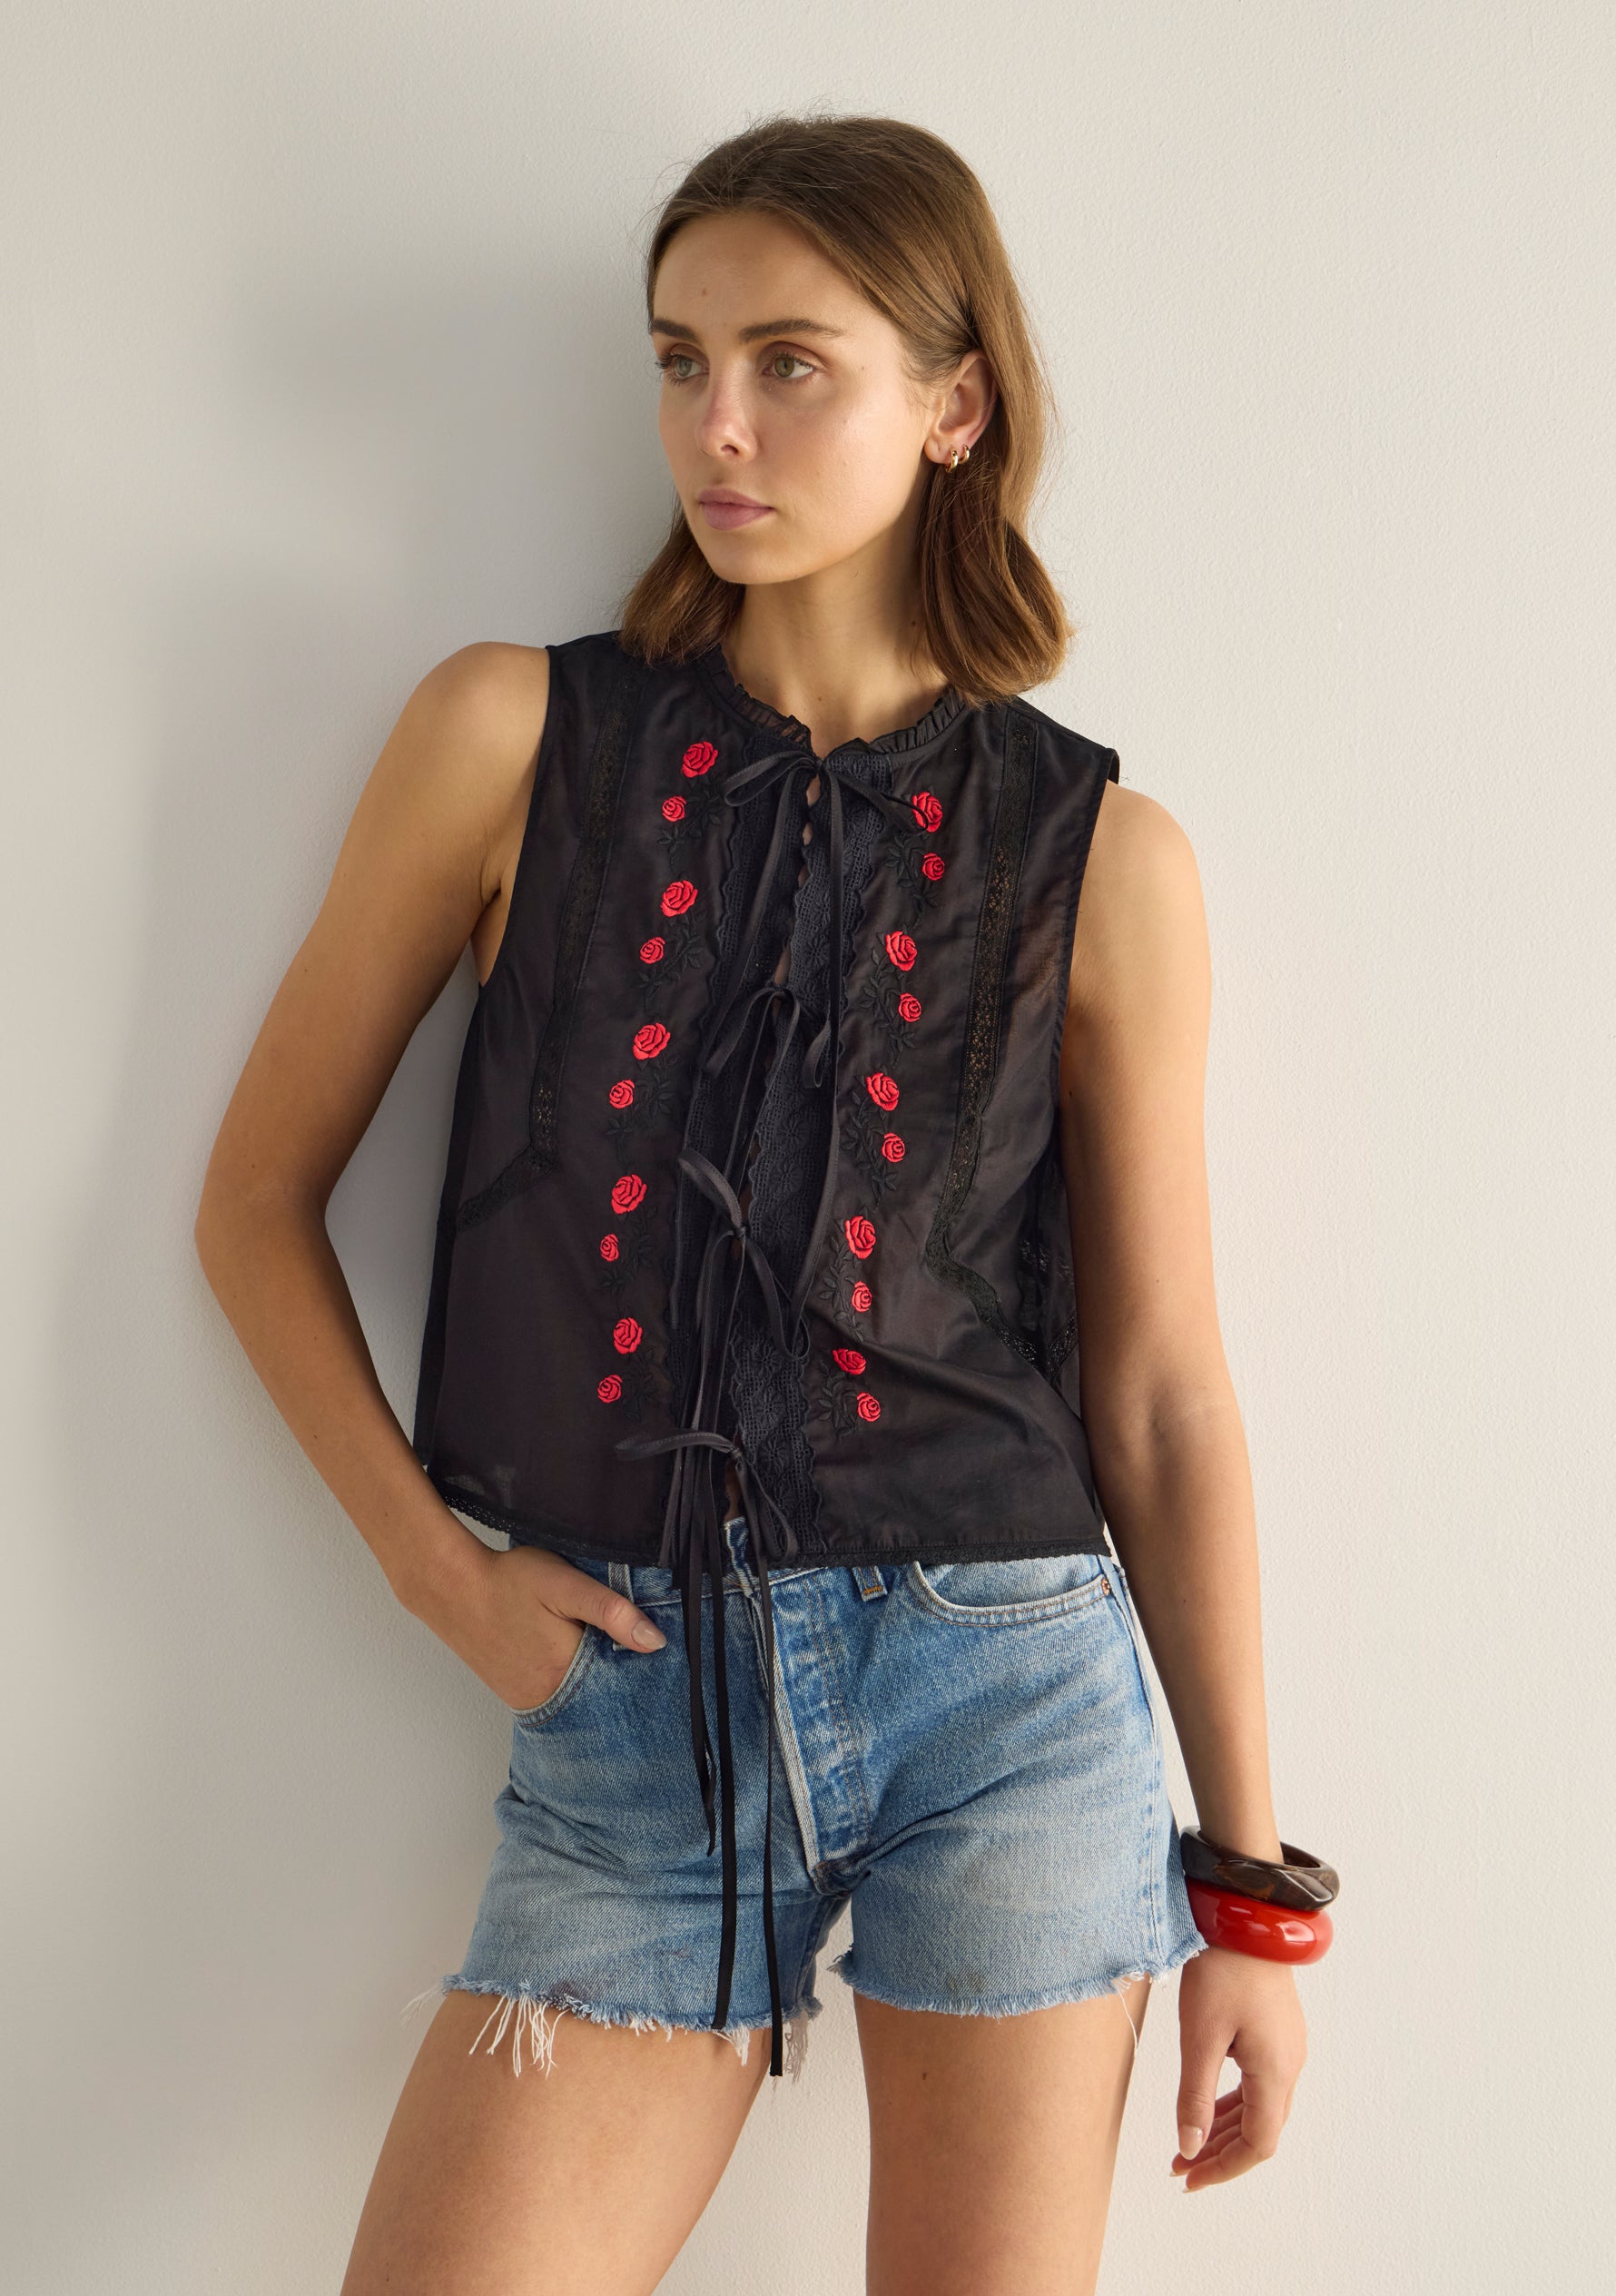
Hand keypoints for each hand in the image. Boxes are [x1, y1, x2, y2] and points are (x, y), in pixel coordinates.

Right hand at [405, 1537, 666, 1712]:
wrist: (451, 1586)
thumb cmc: (509, 1581)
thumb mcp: (566, 1586)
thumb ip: (612, 1612)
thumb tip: (656, 1642)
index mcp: (566, 1675)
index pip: (621, 1688)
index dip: (640, 1670)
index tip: (656, 1654)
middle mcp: (547, 1698)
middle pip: (600, 1697)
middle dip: (618, 1678)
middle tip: (627, 1648)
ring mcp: (527, 1699)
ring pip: (577, 1698)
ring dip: (593, 1680)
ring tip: (600, 1649)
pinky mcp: (513, 1692)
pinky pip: (554, 1695)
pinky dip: (569, 1681)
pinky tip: (571, 1655)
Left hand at [1170, 1946, 1307, 2190]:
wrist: (1245, 1914)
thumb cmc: (1223, 1969)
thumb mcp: (1200, 2036)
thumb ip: (1194, 2096)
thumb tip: (1189, 2147)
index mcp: (1275, 2071)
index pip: (1258, 2144)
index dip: (1224, 2169)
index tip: (1190, 2179)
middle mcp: (1289, 2064)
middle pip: (1260, 2130)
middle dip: (1219, 2153)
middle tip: (1180, 2166)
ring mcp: (1287, 2047)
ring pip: (1259, 2107)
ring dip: (1224, 2129)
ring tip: (1187, 2143)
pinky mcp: (1276, 2030)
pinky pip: (1258, 2082)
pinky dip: (1232, 2102)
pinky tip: (1207, 2107)